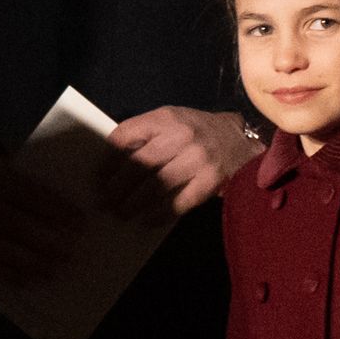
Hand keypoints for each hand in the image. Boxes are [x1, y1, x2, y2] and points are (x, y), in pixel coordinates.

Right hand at [0, 144, 79, 281]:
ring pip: (2, 248)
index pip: (33, 197)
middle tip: (71, 252)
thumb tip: (57, 205)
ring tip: (54, 270)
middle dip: (48, 242)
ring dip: (31, 263)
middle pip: (19, 226)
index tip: (79, 223)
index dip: (59, 211)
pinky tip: (25, 278)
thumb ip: (20, 182)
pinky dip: (6, 272)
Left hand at [102, 109, 259, 222]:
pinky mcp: (211, 180)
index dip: (107, 160)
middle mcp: (182, 135)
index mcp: (166, 118)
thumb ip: (147, 135)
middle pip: (139, 164)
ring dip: (134, 203)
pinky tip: (147, 221)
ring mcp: (198, 158)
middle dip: (117, 187)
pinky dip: (159, 214)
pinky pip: (179, 202)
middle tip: (105, 202)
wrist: (242, 142)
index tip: (97, 178)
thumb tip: (111, 165)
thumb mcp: (173, 121)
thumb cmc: (199, 133)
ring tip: (122, 213)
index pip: (126, 135)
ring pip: (156, 185)